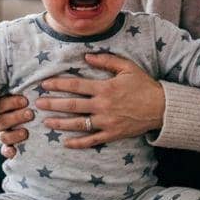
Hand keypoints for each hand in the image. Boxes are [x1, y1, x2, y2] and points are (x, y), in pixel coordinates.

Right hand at [0, 94, 33, 158]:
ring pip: (3, 136)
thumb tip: (40, 78)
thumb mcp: (25, 94)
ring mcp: (2, 134)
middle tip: (30, 114)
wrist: (33, 118)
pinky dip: (8, 152)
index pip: (0, 105)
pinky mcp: (8, 146)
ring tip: (26, 133)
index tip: (25, 100)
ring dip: (14, 135)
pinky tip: (14, 152)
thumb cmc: (30, 101)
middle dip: (16, 117)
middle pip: (1, 121)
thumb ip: (26, 89)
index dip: (11, 103)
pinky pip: (5, 151)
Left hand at [35, 53, 165, 148]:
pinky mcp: (112, 134)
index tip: (44, 84)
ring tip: (46, 122)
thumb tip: (86, 56)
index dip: (58, 84)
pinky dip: (78, 143)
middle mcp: (102, 105)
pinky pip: (92, 140)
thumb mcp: (127, 67)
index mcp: (105, 88)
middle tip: (37, 104)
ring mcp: (106, 121)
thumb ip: (106, 60)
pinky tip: (66, 143)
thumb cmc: (144, 85)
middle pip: (72, 105)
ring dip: (60, 123)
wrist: (161, 108)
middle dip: (53, 104)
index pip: (76, 85)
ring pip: (78, 124)